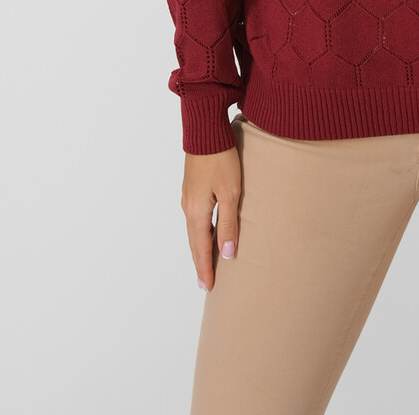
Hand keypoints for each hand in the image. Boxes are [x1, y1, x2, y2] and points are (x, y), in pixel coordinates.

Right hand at [181, 145, 241, 291]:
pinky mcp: (192, 188)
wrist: (205, 131)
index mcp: (196, 212)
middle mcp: (188, 207)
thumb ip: (229, 224)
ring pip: (194, 230)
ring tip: (207, 263)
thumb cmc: (221, 160)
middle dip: (200, 263)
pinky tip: (207, 233)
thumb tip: (228, 254)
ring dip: (200, 248)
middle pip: (194, 242)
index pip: (201, 248)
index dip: (206, 269)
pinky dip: (200, 232)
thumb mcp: (231, 193)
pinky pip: (195, 218)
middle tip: (206, 283)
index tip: (208, 288)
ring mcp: (188, 197)